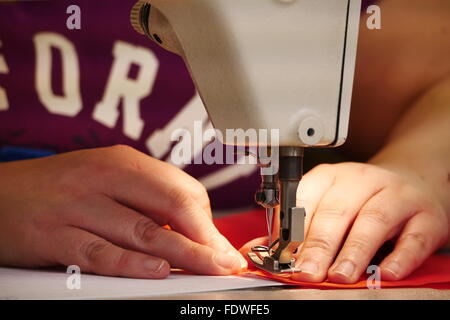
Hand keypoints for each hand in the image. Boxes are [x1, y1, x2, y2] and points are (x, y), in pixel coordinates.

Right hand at [0, 145, 246, 277]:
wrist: (1, 195)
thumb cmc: (63, 189)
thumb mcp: (107, 179)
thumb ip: (147, 199)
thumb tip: (192, 229)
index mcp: (122, 161)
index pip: (179, 188)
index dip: (207, 220)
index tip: (223, 244)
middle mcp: (101, 178)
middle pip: (168, 206)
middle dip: (203, 238)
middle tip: (227, 262)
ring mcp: (76, 206)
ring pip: (140, 232)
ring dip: (180, 255)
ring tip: (207, 270)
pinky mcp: (53, 235)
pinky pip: (99, 253)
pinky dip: (130, 265)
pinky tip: (156, 273)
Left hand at [241, 162, 447, 282]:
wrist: (412, 180)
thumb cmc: (362, 198)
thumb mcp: (327, 203)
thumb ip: (296, 226)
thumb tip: (259, 250)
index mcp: (331, 177)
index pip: (305, 198)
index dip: (292, 229)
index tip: (282, 255)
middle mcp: (362, 181)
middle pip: (336, 211)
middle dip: (318, 245)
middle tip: (307, 272)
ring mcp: (396, 195)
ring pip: (372, 221)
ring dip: (354, 251)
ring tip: (341, 276)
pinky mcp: (425, 215)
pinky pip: (414, 237)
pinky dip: (400, 257)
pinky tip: (387, 273)